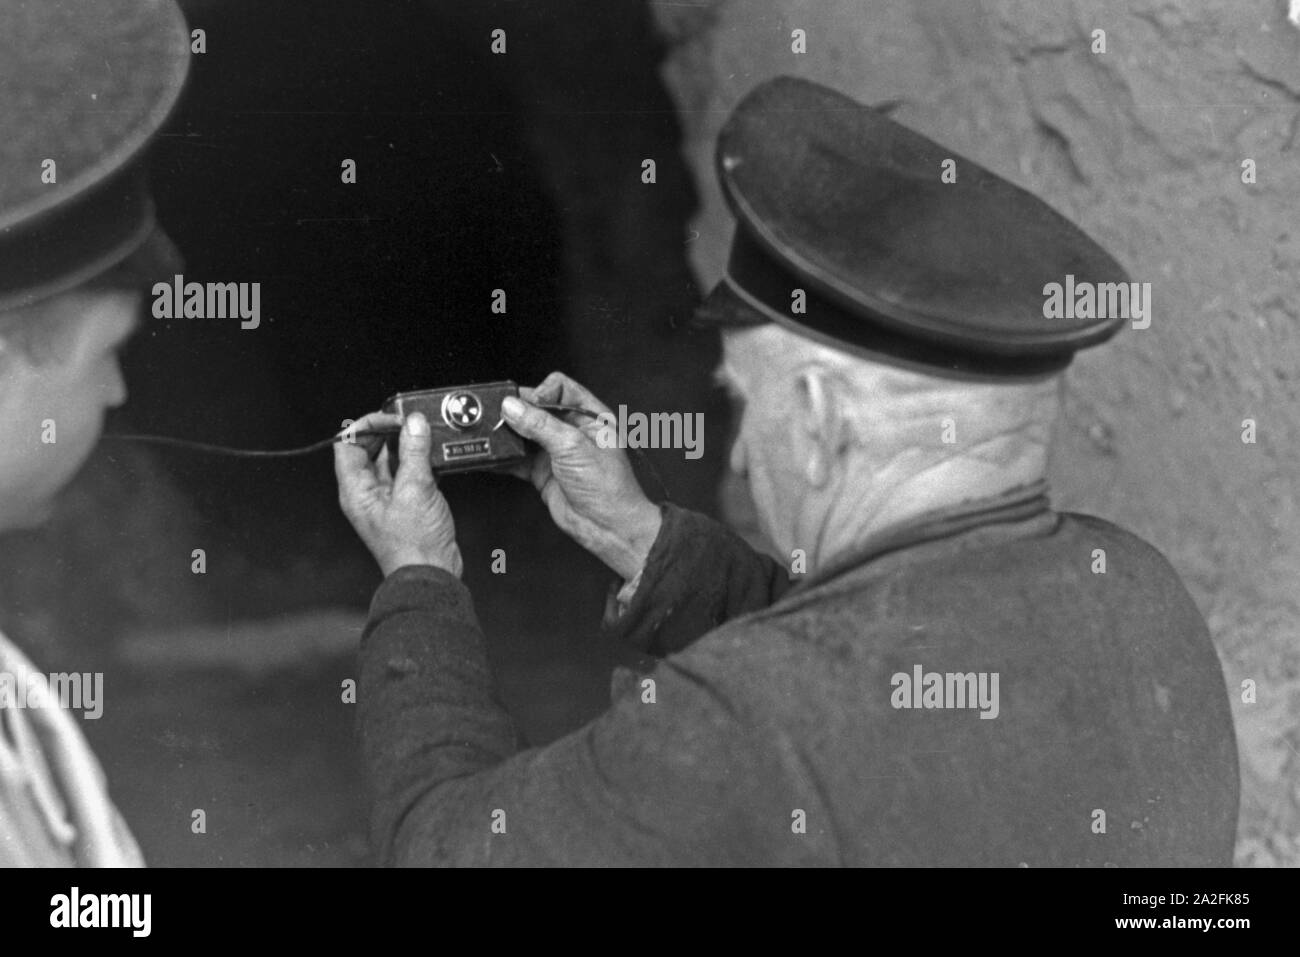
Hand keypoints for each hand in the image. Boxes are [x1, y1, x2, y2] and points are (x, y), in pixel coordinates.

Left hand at [334, 410, 463, 577]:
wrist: (431, 573)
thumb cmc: (414, 545)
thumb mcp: (415, 490)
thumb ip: (414, 453)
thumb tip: (414, 424)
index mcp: (356, 490)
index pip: (347, 444)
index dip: (366, 425)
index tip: (391, 418)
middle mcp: (367, 492)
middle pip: (369, 448)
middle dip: (389, 432)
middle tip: (411, 423)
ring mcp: (387, 497)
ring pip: (390, 458)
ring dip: (407, 445)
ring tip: (425, 436)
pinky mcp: (407, 502)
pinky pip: (408, 472)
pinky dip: (419, 460)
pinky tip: (434, 456)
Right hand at [503, 372, 661, 580]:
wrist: (608, 528)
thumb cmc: (609, 488)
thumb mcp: (574, 448)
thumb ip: (541, 426)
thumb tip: (513, 407)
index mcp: (591, 417)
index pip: (560, 389)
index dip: (540, 392)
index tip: (525, 404)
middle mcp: (573, 431)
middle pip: (538, 409)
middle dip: (518, 412)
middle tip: (499, 416)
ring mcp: (556, 452)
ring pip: (525, 433)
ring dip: (508, 434)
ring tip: (492, 434)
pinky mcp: (542, 472)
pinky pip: (518, 459)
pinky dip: (504, 457)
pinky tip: (492, 455)